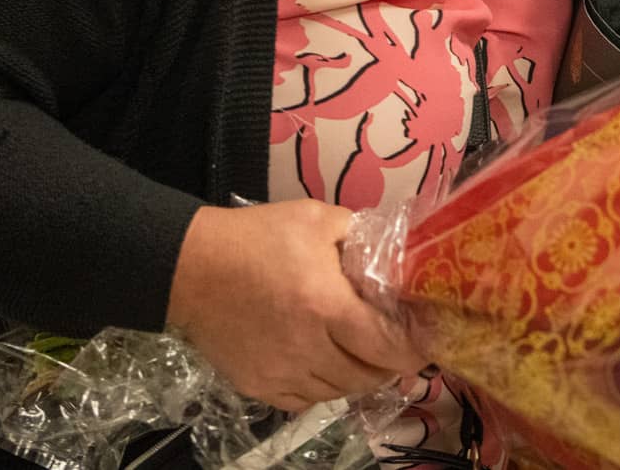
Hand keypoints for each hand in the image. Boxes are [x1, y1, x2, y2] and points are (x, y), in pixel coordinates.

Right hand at [166, 201, 425, 411]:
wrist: (191, 267)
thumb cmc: (256, 238)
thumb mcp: (315, 219)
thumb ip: (359, 234)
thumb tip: (393, 248)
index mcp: (326, 306)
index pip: (388, 347)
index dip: (415, 348)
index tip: (428, 340)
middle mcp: (308, 348)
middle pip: (368, 377)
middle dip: (390, 365)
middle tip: (398, 347)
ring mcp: (281, 373)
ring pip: (339, 392)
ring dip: (358, 377)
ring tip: (363, 355)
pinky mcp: (259, 387)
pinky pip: (306, 401)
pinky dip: (324, 388)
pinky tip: (325, 365)